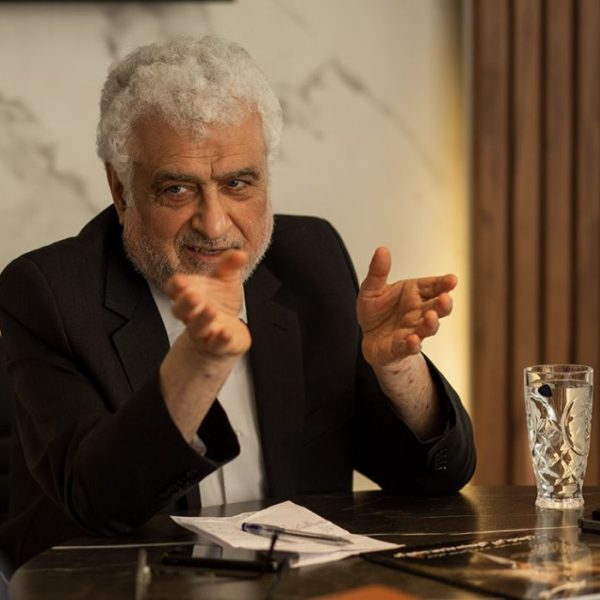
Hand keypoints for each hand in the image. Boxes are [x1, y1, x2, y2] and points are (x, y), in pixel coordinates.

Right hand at [164, 249, 250, 357]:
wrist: (228, 332)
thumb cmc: (221, 302)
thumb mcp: (225, 280)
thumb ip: (229, 266)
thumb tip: (240, 253)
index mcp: (189, 294)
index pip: (174, 290)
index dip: (175, 286)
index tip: (180, 281)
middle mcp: (192, 315)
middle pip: (180, 310)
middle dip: (185, 303)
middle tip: (194, 295)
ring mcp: (204, 332)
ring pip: (197, 328)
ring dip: (202, 320)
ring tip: (210, 310)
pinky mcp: (218, 345)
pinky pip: (216, 344)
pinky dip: (220, 339)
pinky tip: (226, 333)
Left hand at [358, 247, 455, 367]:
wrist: (369, 338)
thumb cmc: (376, 312)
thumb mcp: (371, 289)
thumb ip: (378, 272)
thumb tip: (382, 250)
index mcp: (414, 293)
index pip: (434, 286)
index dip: (444, 283)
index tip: (452, 280)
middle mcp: (419, 312)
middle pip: (438, 307)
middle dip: (444, 304)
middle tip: (446, 298)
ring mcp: (413, 330)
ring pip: (428, 328)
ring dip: (431, 323)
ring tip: (431, 316)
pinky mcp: (402, 347)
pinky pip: (410, 346)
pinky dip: (413, 344)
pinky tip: (413, 340)